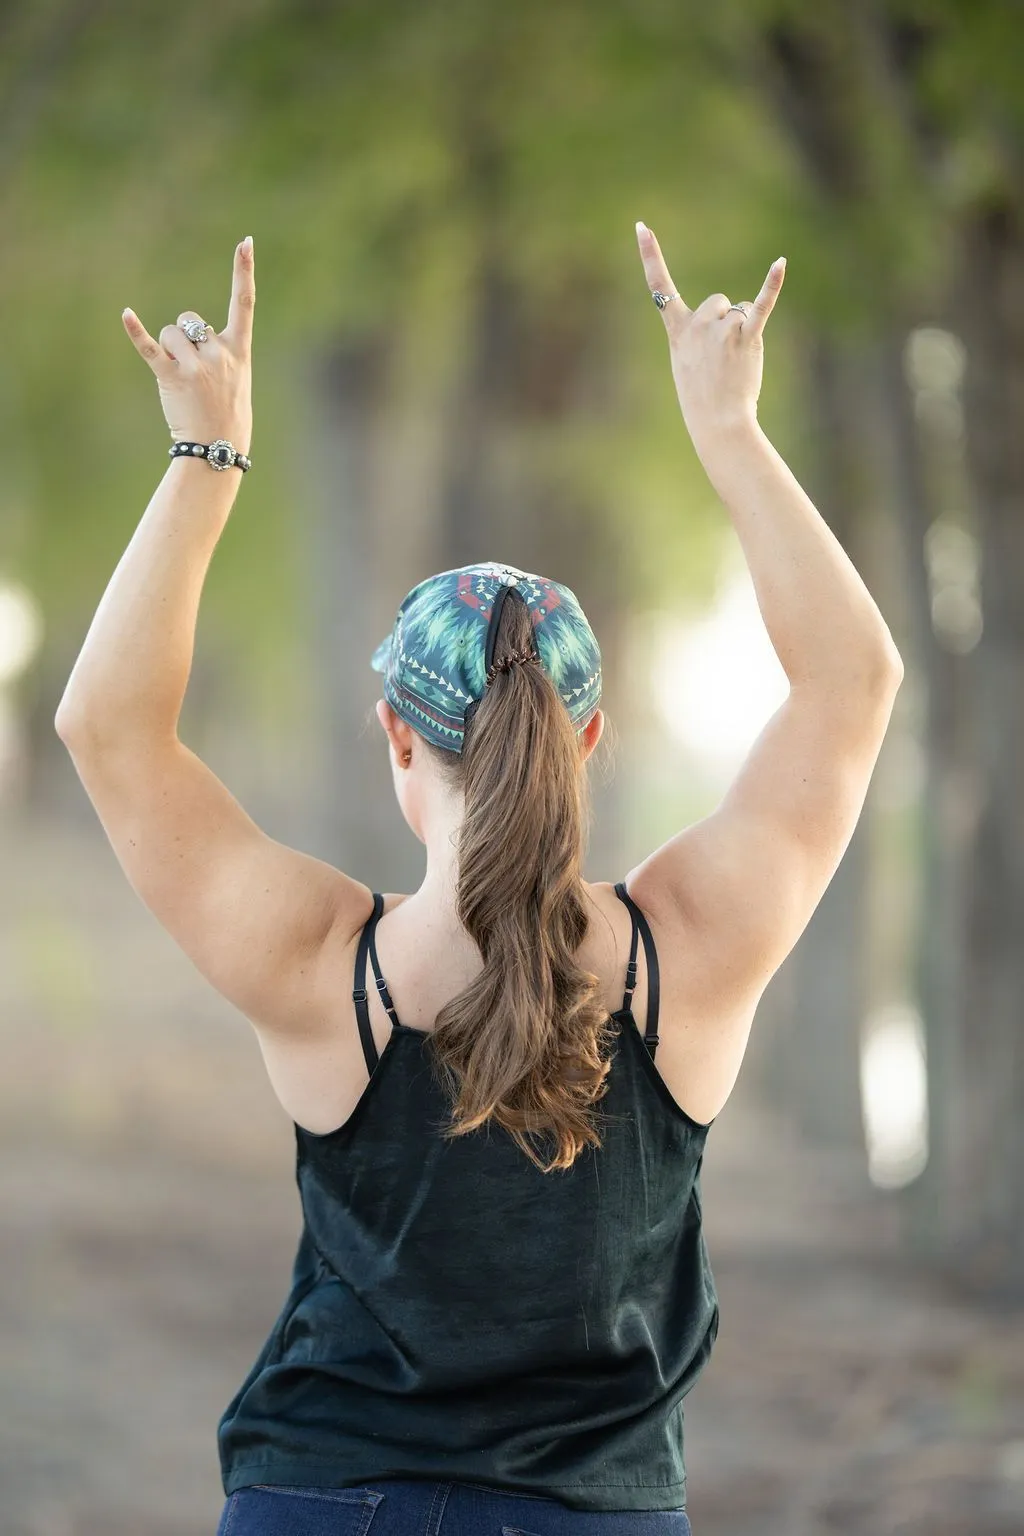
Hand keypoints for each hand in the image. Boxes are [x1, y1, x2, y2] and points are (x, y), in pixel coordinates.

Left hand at [122, 237, 254, 456]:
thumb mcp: (237, 380)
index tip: (246, 242)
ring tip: (179, 382)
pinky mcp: (172, 378)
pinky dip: (136, 332)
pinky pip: (151, 348)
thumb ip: (221, 352)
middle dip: (184, 338)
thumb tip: (189, 334)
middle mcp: (220, 353)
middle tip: (192, 373)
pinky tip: (126, 314)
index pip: (244, 303)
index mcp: (239, 351)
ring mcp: (196, 366)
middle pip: (190, 321)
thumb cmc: (228, 417)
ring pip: (170, 334)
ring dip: (167, 350)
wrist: (218, 449)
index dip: (244, 271)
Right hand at [635, 222, 784, 438]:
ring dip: (743, 333)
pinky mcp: (746, 337)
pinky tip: (780, 263)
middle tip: (721, 359)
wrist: (717, 421)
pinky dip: (772, 285)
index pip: (659, 286)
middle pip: (719, 302)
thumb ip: (698, 334)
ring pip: (739, 312)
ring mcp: (720, 330)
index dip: (650, 255)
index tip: (641, 227)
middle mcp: (696, 324)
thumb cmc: (702, 397)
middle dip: (725, 323)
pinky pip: (760, 306)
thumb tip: (730, 311)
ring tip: (736, 363)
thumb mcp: (687, 363)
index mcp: (677, 330)